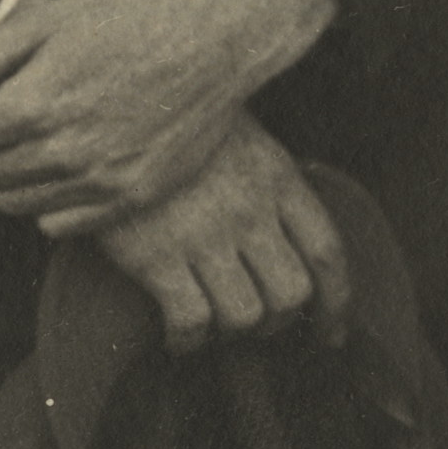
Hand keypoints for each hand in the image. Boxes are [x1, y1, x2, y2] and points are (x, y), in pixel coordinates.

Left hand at [0, 0, 332, 233]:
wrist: (216, 41)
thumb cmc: (125, 21)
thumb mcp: (40, 24)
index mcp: (29, 105)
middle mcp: (60, 152)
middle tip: (11, 118)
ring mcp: (98, 180)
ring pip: (11, 203)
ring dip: (11, 177)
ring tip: (42, 138)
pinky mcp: (129, 199)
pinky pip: (56, 225)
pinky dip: (52, 202)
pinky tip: (73, 164)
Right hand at [87, 120, 344, 349]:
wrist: (111, 107)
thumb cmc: (178, 130)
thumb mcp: (243, 141)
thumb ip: (273, 189)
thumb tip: (291, 248)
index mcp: (278, 179)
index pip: (327, 253)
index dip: (336, 303)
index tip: (331, 335)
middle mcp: (249, 210)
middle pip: (291, 293)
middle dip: (279, 324)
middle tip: (257, 325)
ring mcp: (204, 234)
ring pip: (246, 314)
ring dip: (233, 332)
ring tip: (212, 326)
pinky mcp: (155, 255)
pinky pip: (192, 320)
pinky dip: (189, 341)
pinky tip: (178, 338)